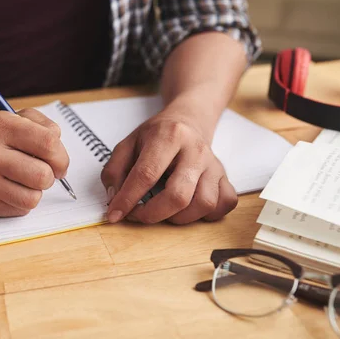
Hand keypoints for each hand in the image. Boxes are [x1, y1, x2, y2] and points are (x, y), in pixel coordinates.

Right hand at [0, 109, 68, 216]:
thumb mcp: (17, 118)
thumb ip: (44, 126)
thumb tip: (59, 151)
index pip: (48, 143)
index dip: (61, 156)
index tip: (59, 162)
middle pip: (43, 175)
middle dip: (50, 176)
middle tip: (43, 171)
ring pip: (33, 198)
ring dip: (36, 190)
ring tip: (25, 180)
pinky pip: (21, 209)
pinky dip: (23, 201)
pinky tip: (11, 189)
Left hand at [100, 108, 236, 224]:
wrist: (189, 120)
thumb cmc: (157, 135)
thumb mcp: (128, 143)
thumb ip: (114, 170)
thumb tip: (115, 200)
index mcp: (169, 136)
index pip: (146, 174)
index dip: (128, 199)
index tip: (114, 214)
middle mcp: (195, 150)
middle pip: (179, 195)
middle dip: (153, 214)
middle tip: (138, 215)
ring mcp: (214, 165)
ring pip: (204, 204)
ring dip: (179, 217)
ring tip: (164, 210)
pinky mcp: (225, 177)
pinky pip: (225, 204)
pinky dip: (207, 215)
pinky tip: (189, 208)